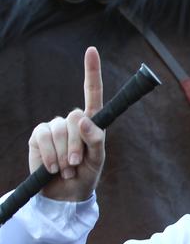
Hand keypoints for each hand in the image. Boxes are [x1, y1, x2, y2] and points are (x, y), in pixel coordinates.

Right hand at [27, 47, 104, 201]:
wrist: (66, 194)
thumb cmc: (86, 175)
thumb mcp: (97, 160)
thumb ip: (96, 140)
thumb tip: (83, 119)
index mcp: (91, 122)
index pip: (93, 93)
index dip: (91, 71)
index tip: (91, 50)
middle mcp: (72, 120)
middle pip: (75, 120)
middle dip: (78, 145)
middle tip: (77, 164)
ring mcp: (53, 126)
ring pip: (60, 131)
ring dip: (65, 155)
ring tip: (68, 169)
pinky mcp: (38, 136)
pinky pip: (43, 138)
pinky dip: (50, 156)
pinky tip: (53, 168)